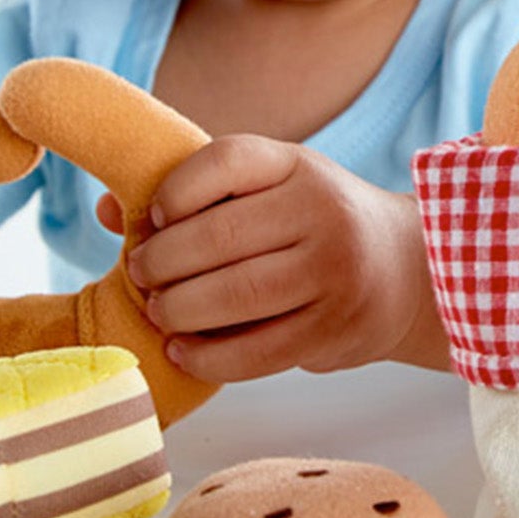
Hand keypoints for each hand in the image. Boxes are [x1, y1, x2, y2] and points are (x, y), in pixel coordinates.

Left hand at [116, 136, 451, 382]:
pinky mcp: (334, 330)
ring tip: (160, 312)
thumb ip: (198, 194)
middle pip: (218, 237)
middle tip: (140, 276)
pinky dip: (208, 356)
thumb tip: (109, 209)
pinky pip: (256, 352)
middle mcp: (322, 211)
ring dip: (178, 310)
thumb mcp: (272, 189)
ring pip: (234, 297)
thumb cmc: (317, 225)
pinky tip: (183, 349)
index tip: (156, 218)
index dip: (175, 189)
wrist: (409, 270)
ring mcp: (333, 272)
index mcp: (298, 165)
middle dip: (162, 263)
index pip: (225, 161)